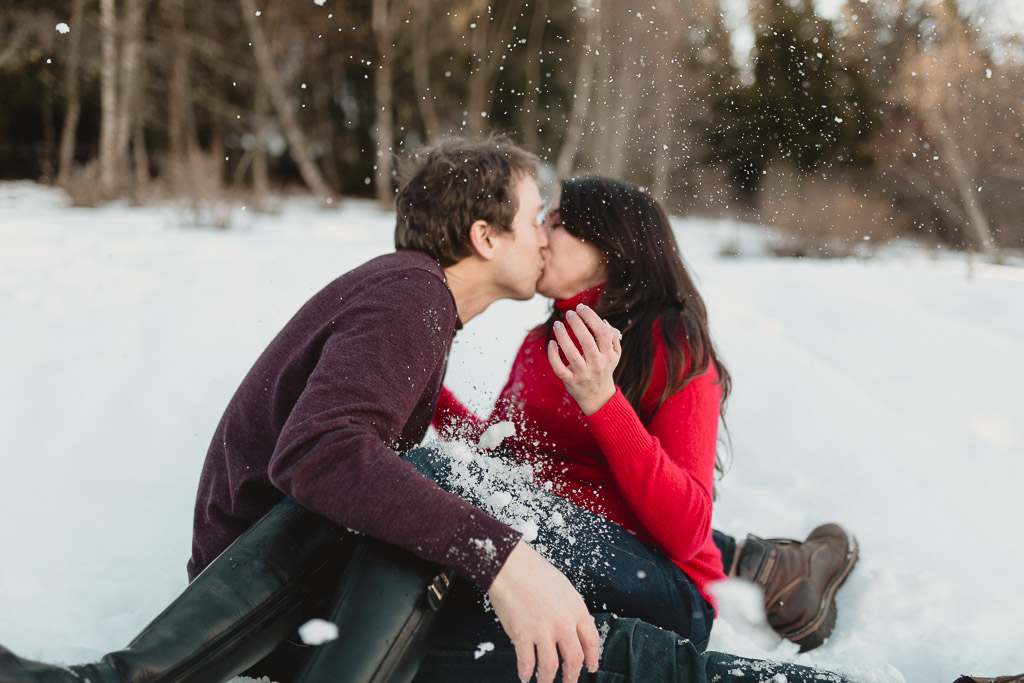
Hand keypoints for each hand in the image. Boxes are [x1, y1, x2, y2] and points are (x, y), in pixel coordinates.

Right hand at [487, 540, 600, 682]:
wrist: (509, 566)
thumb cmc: (534, 571)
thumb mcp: (564, 587)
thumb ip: (571, 608)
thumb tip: (574, 627)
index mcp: (576, 608)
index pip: (591, 640)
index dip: (592, 658)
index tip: (590, 667)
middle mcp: (563, 623)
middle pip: (574, 659)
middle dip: (572, 675)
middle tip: (569, 681)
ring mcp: (543, 631)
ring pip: (550, 667)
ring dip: (548, 679)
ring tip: (545, 682)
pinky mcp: (522, 635)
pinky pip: (527, 663)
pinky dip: (526, 673)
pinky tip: (525, 676)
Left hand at [547, 303, 621, 414]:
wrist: (598, 397)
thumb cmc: (605, 370)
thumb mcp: (614, 355)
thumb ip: (613, 338)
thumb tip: (603, 321)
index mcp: (608, 355)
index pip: (602, 332)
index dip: (591, 317)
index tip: (581, 308)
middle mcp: (596, 364)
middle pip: (586, 341)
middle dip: (576, 323)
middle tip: (569, 313)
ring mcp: (583, 374)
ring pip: (571, 353)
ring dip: (562, 336)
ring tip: (557, 324)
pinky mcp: (570, 381)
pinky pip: (559, 368)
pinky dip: (553, 355)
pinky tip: (551, 343)